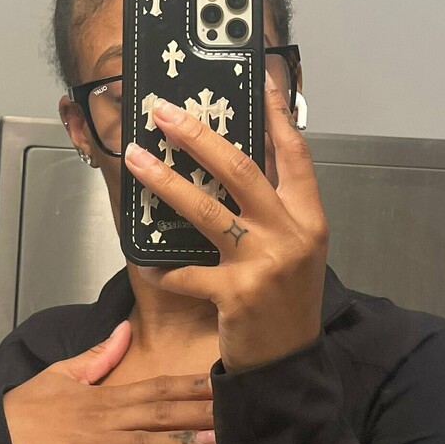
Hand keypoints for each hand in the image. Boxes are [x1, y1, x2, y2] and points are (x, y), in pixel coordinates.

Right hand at [2, 320, 214, 443]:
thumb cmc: (27, 406)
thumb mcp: (62, 372)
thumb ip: (98, 355)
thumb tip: (123, 330)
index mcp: (105, 397)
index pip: (156, 388)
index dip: (189, 385)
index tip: (221, 381)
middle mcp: (104, 421)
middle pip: (159, 415)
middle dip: (199, 412)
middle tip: (235, 411)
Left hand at [124, 74, 327, 372]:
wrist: (289, 365)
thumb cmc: (287, 299)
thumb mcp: (296, 247)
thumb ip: (275, 207)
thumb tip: (233, 159)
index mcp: (308, 217)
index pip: (294, 153)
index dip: (276, 114)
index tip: (258, 78)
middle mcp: (290, 234)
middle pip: (240, 169)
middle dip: (198, 135)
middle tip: (164, 112)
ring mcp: (263, 264)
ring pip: (205, 210)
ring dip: (164, 181)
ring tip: (136, 159)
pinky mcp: (234, 294)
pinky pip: (186, 272)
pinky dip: (162, 265)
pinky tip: (144, 258)